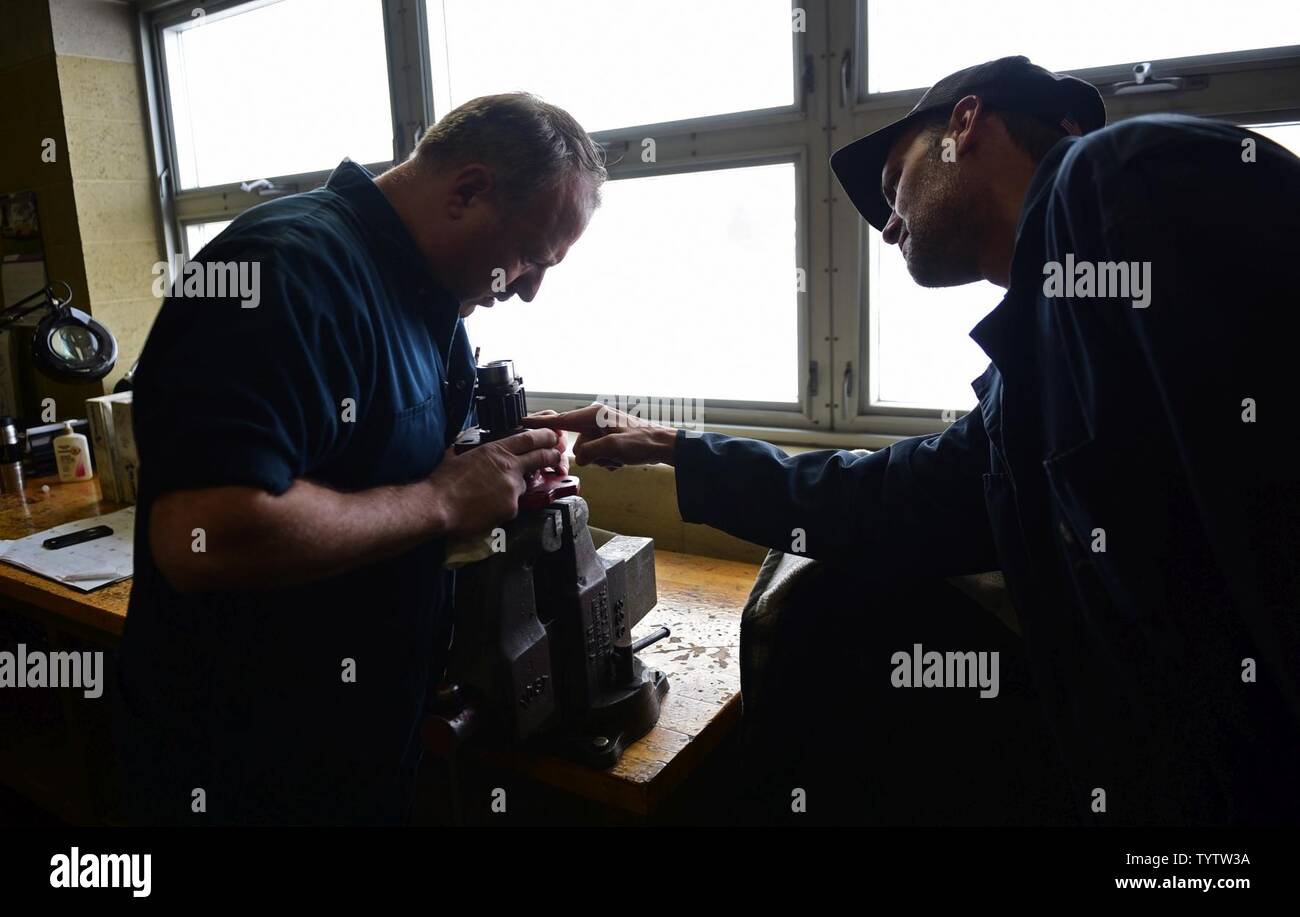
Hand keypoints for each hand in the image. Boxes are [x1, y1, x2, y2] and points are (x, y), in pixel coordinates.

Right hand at [427, 428, 560, 535]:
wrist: (438, 505)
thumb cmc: (442, 480)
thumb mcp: (457, 455)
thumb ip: (470, 450)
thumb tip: (466, 447)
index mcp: (495, 451)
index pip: (529, 439)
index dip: (545, 436)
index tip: (553, 436)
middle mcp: (509, 468)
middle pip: (540, 458)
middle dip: (552, 456)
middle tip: (557, 456)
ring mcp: (512, 489)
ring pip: (521, 487)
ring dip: (512, 489)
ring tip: (488, 495)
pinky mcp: (511, 508)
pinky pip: (511, 506)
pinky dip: (502, 507)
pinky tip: (484, 509)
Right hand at [523, 403, 677, 468]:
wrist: (663, 446)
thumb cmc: (641, 442)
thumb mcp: (612, 449)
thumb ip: (589, 452)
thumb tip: (581, 458)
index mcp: (593, 415)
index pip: (561, 420)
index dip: (541, 424)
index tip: (523, 422)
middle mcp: (595, 419)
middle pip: (576, 443)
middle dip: (590, 455)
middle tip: (608, 457)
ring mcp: (602, 429)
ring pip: (588, 452)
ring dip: (601, 459)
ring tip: (618, 458)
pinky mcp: (609, 439)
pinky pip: (598, 454)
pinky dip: (607, 460)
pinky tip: (620, 460)